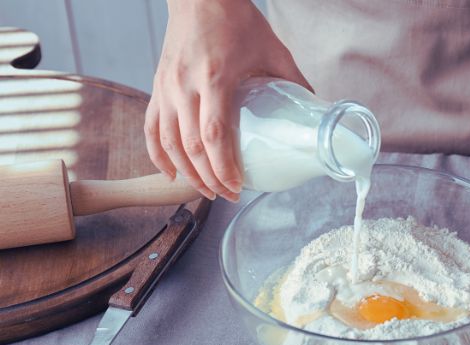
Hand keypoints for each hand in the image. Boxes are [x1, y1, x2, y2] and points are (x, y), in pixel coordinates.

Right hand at [145, 0, 310, 200]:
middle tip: (228, 196)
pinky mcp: (157, 86)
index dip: (224, 167)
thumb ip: (296, 81)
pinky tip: (171, 173)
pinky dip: (158, 155)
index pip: (213, 135)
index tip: (238, 187)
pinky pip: (151, 128)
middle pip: (191, 147)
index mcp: (215, 78)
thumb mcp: (275, 50)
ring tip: (206, 190)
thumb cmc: (238, 20)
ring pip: (168, 143)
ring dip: (187, 173)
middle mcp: (185, 86)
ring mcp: (166, 87)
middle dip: (209, 179)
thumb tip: (315, 109)